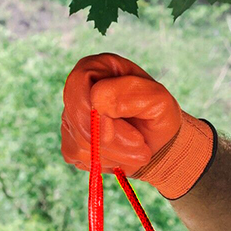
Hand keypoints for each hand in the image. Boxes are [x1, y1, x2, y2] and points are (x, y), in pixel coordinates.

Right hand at [61, 52, 214, 198]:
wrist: (160, 144)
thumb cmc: (158, 116)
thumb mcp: (157, 99)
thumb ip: (129, 93)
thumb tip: (98, 102)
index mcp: (96, 68)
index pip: (78, 85)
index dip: (100, 114)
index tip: (136, 138)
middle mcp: (78, 89)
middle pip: (76, 118)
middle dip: (112, 142)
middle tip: (142, 148)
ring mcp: (71, 116)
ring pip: (78, 142)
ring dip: (114, 154)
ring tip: (137, 150)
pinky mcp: (70, 142)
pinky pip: (76, 156)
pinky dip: (104, 162)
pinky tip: (121, 156)